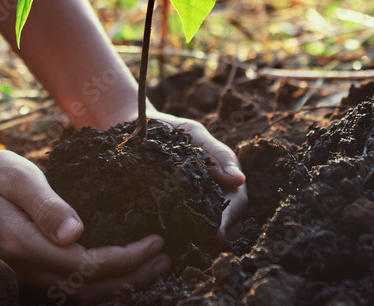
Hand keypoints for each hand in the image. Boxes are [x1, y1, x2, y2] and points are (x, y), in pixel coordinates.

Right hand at [0, 141, 170, 301]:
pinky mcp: (27, 272)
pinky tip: (121, 270)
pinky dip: (101, 284)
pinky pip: (70, 290)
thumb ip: (47, 206)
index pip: (89, 265)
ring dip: (120, 285)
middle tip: (166, 257)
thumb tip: (76, 233)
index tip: (156, 240)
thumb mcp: (19, 178)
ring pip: (81, 296)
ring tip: (154, 266)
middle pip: (89, 290)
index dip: (127, 259)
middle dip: (133, 277)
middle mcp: (26, 271)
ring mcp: (24, 276)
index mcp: (26, 248)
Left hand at [106, 109, 247, 240]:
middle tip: (206, 245)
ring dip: (206, 236)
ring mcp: (196, 198)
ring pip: (211, 224)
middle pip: (229, 218)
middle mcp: (214, 188)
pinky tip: (175, 241)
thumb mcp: (192, 133)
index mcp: (223, 171)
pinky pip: (186, 224)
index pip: (237, 199)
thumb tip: (239, 180)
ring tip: (192, 246)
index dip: (230, 217)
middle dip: (220, 232)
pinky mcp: (175, 205)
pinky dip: (185, 233)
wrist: (134, 127)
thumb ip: (215, 154)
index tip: (217, 232)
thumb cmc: (167, 128)